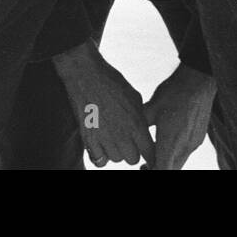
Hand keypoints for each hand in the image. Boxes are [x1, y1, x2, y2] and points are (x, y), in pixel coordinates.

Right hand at [52, 40, 154, 167]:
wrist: (87, 75)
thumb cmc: (112, 82)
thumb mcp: (135, 97)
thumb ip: (141, 118)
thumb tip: (144, 131)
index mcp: (136, 124)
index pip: (149, 152)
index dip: (150, 152)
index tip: (146, 150)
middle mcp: (122, 135)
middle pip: (133, 159)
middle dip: (132, 151)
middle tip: (127, 139)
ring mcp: (105, 139)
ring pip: (116, 159)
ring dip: (116, 151)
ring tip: (112, 136)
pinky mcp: (89, 140)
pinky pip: (99, 161)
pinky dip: (101, 156)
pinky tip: (101, 144)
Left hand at [144, 62, 215, 169]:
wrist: (198, 80)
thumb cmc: (173, 93)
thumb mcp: (150, 108)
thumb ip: (140, 124)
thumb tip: (129, 131)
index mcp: (170, 143)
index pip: (162, 170)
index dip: (151, 171)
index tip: (142, 166)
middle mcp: (184, 148)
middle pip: (171, 169)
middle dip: (158, 168)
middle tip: (145, 164)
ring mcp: (194, 144)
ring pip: (179, 163)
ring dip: (167, 161)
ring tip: (156, 151)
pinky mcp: (199, 138)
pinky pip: (186, 152)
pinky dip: (176, 152)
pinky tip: (169, 139)